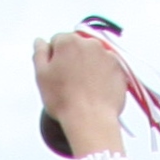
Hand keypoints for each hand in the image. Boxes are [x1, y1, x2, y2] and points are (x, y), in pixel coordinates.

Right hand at [34, 32, 129, 157]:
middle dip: (73, 58)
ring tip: (84, 87)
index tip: (56, 71)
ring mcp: (107, 55)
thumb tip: (41, 42)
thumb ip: (39, 52)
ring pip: (93, 55)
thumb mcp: (41, 75)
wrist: (91, 119)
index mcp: (68, 41)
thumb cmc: (65, 100)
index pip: (58, 40)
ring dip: (89, 65)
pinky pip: (108, 66)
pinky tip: (97, 89)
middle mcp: (89, 43)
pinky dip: (103, 73)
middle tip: (70, 81)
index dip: (55, 56)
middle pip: (77, 45)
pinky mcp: (119, 69)